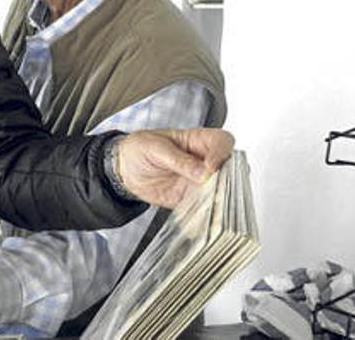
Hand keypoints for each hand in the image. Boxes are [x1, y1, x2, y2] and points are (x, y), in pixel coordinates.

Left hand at [117, 128, 234, 207]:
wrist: (124, 169)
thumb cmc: (140, 149)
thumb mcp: (155, 148)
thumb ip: (179, 160)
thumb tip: (202, 172)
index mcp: (197, 140)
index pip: (222, 142)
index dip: (222, 152)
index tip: (211, 165)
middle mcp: (204, 161)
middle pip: (230, 167)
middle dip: (227, 178)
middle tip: (212, 185)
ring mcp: (200, 181)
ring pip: (222, 189)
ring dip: (219, 196)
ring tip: (207, 200)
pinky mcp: (192, 198)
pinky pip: (205, 206)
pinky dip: (206, 211)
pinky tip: (200, 213)